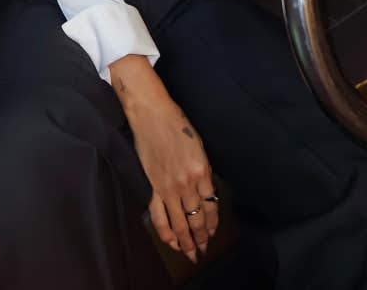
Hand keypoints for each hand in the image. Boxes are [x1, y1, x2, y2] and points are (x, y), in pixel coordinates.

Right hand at [110, 55, 217, 262]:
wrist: (152, 114)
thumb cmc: (177, 124)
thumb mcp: (199, 146)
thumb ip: (203, 171)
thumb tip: (204, 191)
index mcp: (202, 171)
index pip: (211, 205)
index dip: (213, 222)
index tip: (214, 232)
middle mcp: (187, 183)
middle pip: (197, 218)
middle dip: (202, 237)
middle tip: (203, 250)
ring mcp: (168, 187)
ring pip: (179, 223)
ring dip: (186, 241)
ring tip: (190, 253)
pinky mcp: (153, 187)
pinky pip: (159, 217)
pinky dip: (166, 233)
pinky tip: (171, 242)